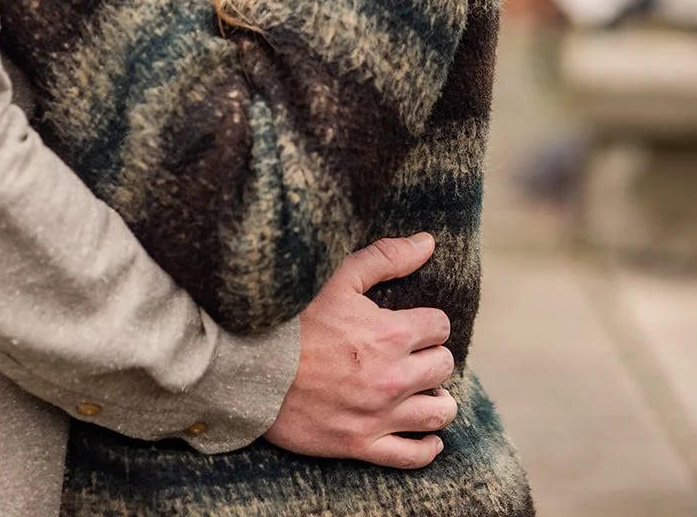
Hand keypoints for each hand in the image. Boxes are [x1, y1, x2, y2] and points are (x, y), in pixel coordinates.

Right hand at [264, 233, 455, 468]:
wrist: (253, 368)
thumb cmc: (295, 319)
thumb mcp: (340, 278)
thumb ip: (387, 258)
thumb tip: (428, 242)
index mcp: (391, 333)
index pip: (440, 327)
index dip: (430, 323)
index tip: (418, 325)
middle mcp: (393, 377)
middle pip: (443, 367)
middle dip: (434, 357)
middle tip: (419, 355)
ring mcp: (379, 415)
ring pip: (437, 412)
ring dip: (440, 400)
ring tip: (432, 394)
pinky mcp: (360, 444)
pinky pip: (411, 455)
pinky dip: (427, 447)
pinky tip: (430, 437)